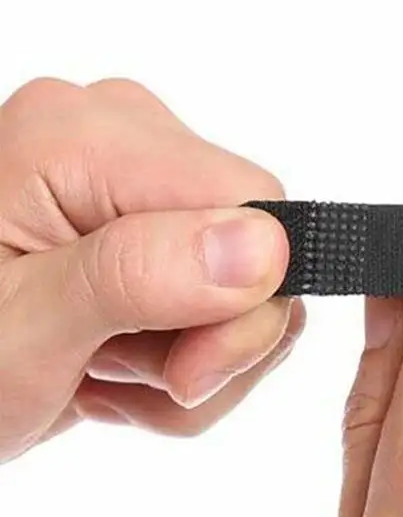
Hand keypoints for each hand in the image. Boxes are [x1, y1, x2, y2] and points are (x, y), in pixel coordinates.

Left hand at [0, 77, 302, 462]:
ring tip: (104, 378)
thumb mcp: (23, 330)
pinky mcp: (151, 234)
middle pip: (261, 252)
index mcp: (84, 136)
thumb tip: (264, 249)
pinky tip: (111, 370)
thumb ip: (137, 276)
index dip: (247, 302)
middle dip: (214, 344)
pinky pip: (225, 304)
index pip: (257, 206)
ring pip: (251, 291)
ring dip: (194, 364)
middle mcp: (121, 141)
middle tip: (126, 380)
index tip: (184, 372)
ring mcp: (138, 189)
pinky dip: (183, 361)